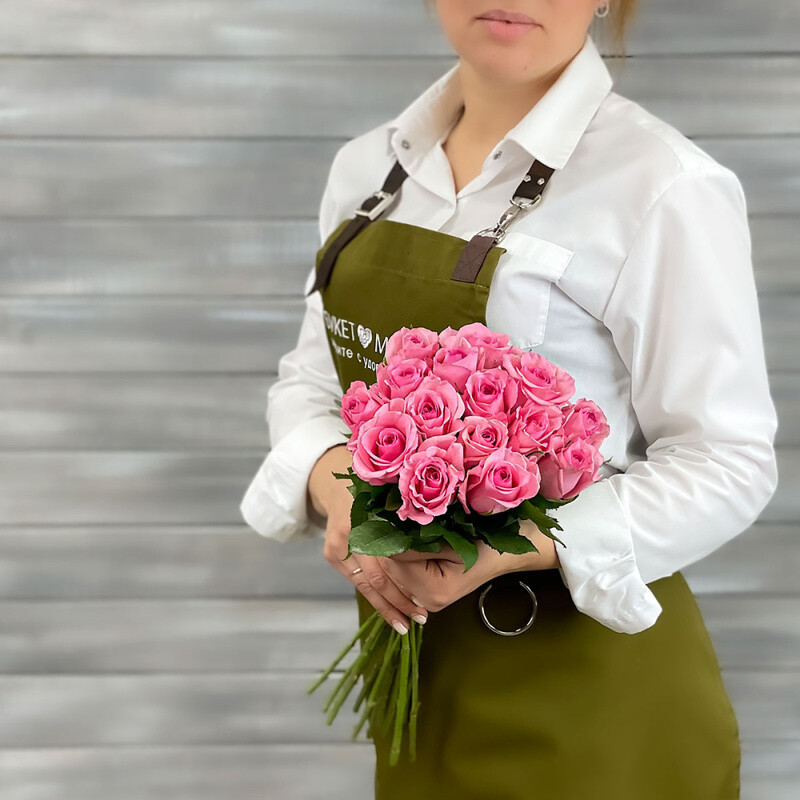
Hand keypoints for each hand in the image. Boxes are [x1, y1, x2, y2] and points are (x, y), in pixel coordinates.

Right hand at [309, 445, 427, 633]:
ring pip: (365, 585)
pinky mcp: (332, 554)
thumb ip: (415, 520)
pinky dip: (374, 596)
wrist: (338, 487)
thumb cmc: (378, 493)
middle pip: (378, 578)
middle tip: (420, 619)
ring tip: (404, 624)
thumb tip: (450, 544)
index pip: (391, 561)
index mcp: (370, 516)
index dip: (409, 584)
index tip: (427, 602)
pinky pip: (356, 581)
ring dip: (386, 606)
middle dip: (399, 602)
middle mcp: (351, 532)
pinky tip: (389, 610)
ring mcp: (338, 545)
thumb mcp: (398, 499)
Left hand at [378, 521, 560, 612]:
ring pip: (392, 570)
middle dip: (393, 543)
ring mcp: (426, 602)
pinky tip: (418, 545)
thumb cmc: (487, 541)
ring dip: (398, 549)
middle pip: (389, 568)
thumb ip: (420, 542)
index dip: (394, 535)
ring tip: (417, 531)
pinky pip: (402, 574)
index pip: (394, 559)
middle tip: (409, 520)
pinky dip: (404, 558)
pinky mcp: (426, 595)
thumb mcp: (455, 538)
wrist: (508, 552)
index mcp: (434, 590)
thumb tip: (386, 536)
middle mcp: (426, 602)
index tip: (403, 515)